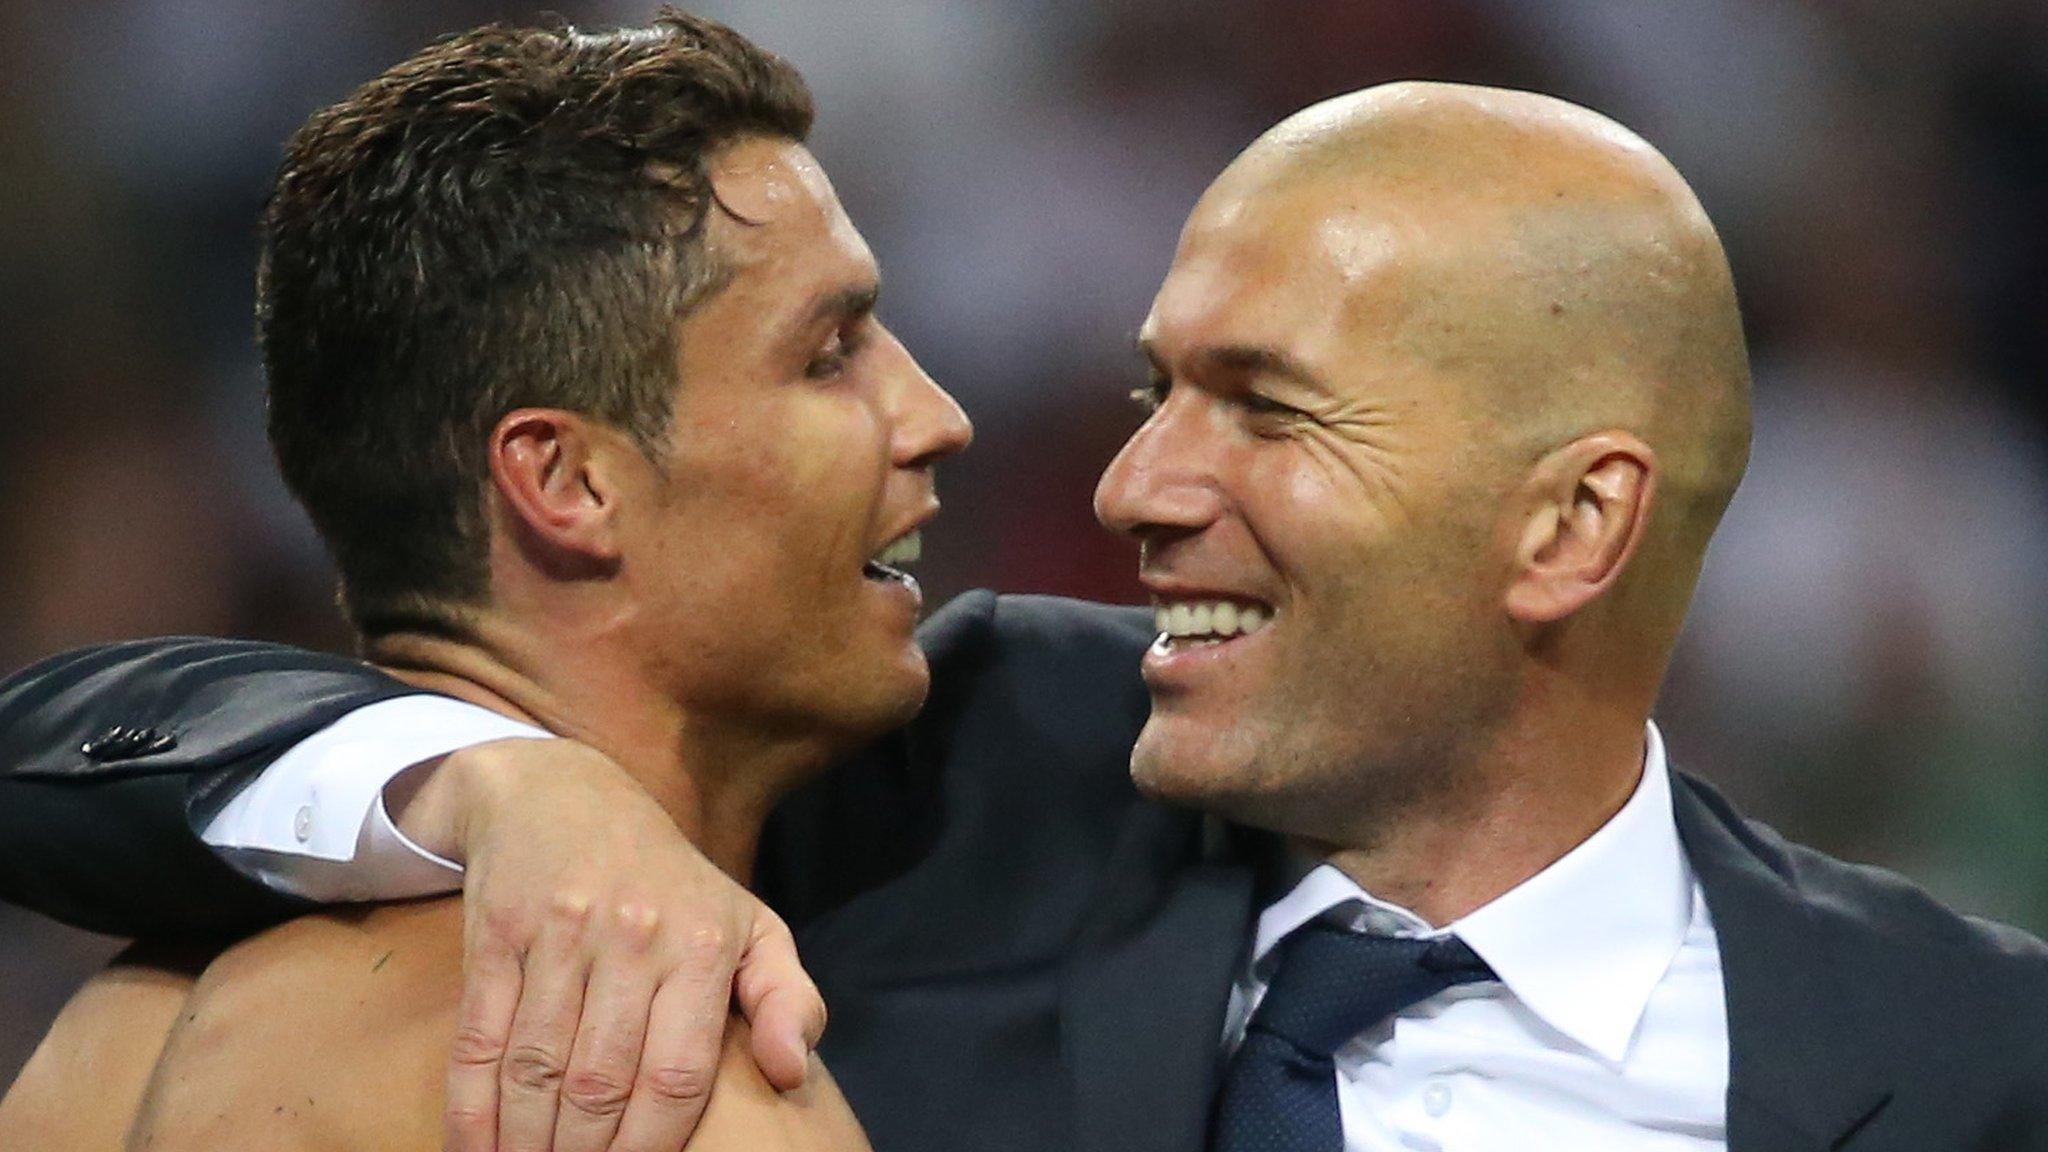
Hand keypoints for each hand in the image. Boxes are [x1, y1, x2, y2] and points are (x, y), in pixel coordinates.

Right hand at [392, 737, 826, 1151]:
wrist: (566, 793)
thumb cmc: (674, 885)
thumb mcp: (751, 925)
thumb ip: (788, 999)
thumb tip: (793, 1073)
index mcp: (701, 944)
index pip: (676, 1076)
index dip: (650, 1147)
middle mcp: (633, 935)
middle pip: (600, 1082)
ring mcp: (559, 932)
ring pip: (535, 1067)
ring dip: (524, 1143)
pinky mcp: (496, 930)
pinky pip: (480, 1037)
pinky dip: (471, 1107)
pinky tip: (474, 1149)